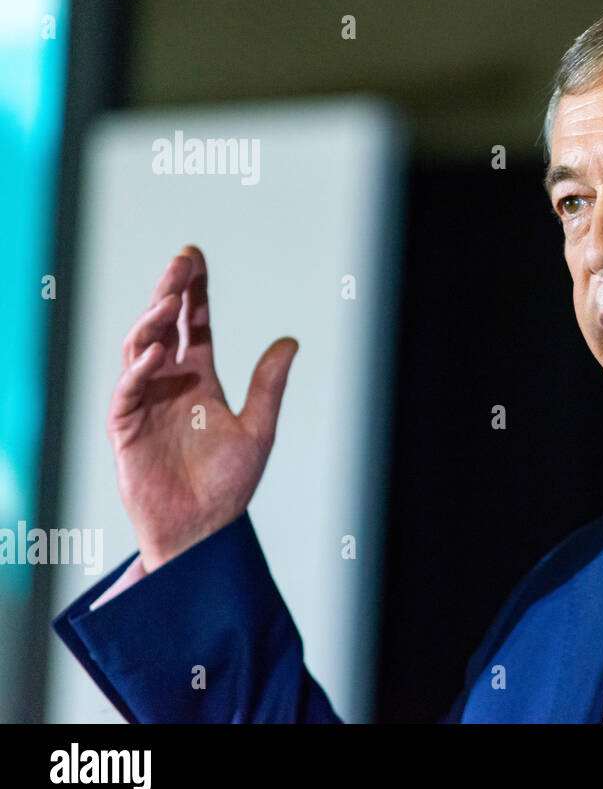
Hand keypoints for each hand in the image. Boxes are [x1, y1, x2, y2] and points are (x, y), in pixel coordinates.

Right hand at [107, 245, 298, 571]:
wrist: (203, 530)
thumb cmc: (228, 485)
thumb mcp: (258, 429)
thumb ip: (268, 385)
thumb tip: (290, 341)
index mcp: (199, 381)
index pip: (195, 327)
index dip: (195, 293)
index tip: (195, 258)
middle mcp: (168, 385)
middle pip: (164, 327)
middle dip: (171, 292)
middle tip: (182, 261)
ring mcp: (144, 404)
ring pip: (140, 350)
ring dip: (153, 323)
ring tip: (171, 298)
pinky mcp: (126, 429)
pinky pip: (127, 392)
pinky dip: (139, 370)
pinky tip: (157, 351)